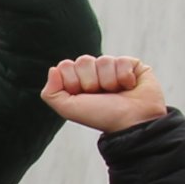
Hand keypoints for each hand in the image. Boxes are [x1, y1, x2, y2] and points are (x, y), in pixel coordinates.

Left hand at [39, 55, 166, 133]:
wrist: (131, 123)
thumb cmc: (101, 117)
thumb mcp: (69, 109)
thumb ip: (51, 93)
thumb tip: (53, 69)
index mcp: (78, 81)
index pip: (65, 65)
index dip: (73, 82)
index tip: (84, 97)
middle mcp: (95, 73)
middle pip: (83, 60)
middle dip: (90, 81)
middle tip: (100, 95)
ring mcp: (114, 67)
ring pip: (103, 60)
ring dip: (109, 81)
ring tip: (116, 93)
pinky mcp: (133, 65)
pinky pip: (122, 60)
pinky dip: (124, 77)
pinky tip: (129, 87)